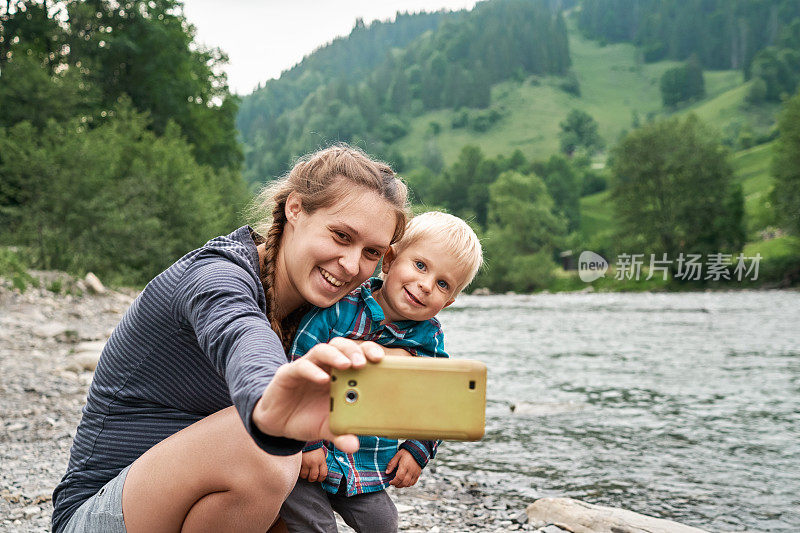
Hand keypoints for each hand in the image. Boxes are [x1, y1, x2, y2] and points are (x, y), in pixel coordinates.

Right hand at [253, 337, 383, 453]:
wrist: (278, 423)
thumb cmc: (309, 418)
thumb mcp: (327, 429)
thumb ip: (341, 434)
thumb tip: (354, 446)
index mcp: (341, 375)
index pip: (358, 354)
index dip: (370, 352)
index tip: (381, 359)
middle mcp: (325, 367)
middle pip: (342, 346)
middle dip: (355, 350)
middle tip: (365, 362)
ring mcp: (308, 367)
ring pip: (323, 350)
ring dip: (337, 355)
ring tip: (347, 365)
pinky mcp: (289, 373)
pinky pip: (302, 366)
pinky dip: (313, 371)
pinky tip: (322, 379)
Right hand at [299, 448, 327, 482]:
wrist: (306, 440)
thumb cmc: (313, 447)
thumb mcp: (320, 454)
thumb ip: (321, 463)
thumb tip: (320, 473)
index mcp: (321, 460)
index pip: (323, 474)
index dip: (321, 478)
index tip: (319, 479)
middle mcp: (314, 462)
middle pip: (313, 477)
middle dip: (312, 478)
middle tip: (310, 477)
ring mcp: (306, 463)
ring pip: (305, 476)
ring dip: (304, 475)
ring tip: (304, 471)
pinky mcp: (299, 462)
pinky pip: (298, 471)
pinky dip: (298, 471)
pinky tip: (300, 468)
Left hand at [386, 449, 421, 487]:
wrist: (417, 450)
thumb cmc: (406, 452)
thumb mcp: (397, 456)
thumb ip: (392, 464)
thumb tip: (387, 472)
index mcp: (405, 466)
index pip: (399, 477)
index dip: (394, 482)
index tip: (390, 482)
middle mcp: (411, 471)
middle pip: (404, 483)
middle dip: (397, 485)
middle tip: (393, 483)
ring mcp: (415, 473)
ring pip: (409, 484)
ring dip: (402, 485)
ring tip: (398, 482)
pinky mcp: (418, 474)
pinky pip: (413, 483)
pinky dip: (408, 484)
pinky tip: (404, 481)